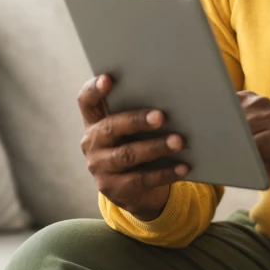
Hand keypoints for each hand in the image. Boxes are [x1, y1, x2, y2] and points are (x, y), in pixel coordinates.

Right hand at [78, 75, 188, 220]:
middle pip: (111, 127)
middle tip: (161, 116)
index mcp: (95, 122)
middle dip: (137, 120)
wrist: (133, 190)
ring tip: (179, 142)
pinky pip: (141, 180)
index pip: (86, 101)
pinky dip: (165, 173)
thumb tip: (174, 97)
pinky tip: (183, 167)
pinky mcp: (113, 189)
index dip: (94, 89)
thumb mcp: (131, 130)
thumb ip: (139, 114)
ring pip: (127, 155)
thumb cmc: (136, 145)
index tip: (108, 78)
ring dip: (155, 147)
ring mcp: (100, 167)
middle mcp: (92, 143)